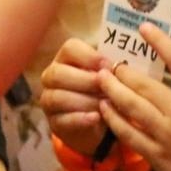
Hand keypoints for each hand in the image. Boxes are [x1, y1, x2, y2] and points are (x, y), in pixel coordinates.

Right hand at [38, 38, 110, 157]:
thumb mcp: (106, 75)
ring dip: (85, 100)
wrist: (97, 121)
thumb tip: (121, 66)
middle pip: (58, 73)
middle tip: (107, 87)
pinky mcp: (54, 122)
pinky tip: (96, 117)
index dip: (89, 56)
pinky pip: (64, 119)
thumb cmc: (102, 90)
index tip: (108, 66)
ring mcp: (49, 100)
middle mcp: (51, 77)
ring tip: (105, 104)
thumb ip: (110, 67)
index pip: (69, 48)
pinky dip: (81, 118)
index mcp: (65, 58)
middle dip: (85, 80)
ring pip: (59, 97)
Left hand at [98, 24, 170, 170]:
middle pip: (144, 83)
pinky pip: (127, 132)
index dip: (160, 42)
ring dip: (111, 90)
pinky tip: (104, 108)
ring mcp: (166, 135)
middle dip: (122, 70)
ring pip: (130, 105)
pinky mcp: (154, 155)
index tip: (144, 29)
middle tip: (109, 62)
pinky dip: (113, 118)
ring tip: (100, 79)